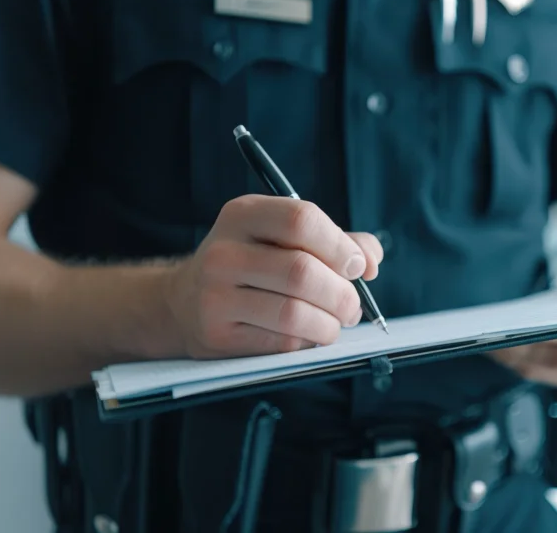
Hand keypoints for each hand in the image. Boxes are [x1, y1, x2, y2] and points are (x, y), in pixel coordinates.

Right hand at [165, 195, 382, 358]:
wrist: (185, 301)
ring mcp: (215, 295)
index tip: (357, 266)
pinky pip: (281, 342)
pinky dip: (308, 341)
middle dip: (342, 294)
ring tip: (336, 322)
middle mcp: (223, 251)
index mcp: (244, 214)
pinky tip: (307, 333)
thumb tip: (370, 261)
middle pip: (302, 272)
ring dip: (330, 324)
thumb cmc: (254, 263)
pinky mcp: (217, 334)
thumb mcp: (284, 237)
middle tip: (351, 305)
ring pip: (294, 314)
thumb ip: (337, 241)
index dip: (341, 246)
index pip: (302, 220)